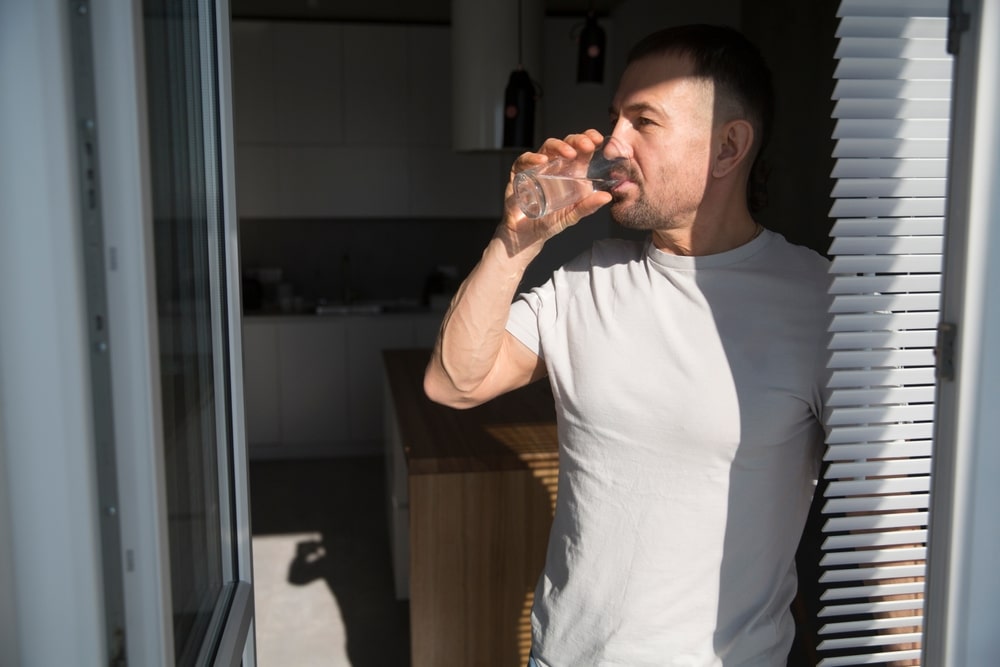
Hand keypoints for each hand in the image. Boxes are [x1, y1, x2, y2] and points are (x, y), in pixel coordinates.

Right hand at [498, 129, 613, 256]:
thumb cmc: (551, 222)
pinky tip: (542, 161)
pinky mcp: (520, 173)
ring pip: (547, 148)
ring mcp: (537, 167)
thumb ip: (588, 206)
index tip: (598, 140)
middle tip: (587, 145)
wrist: (527, 235)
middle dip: (577, 140)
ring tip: (569, 153)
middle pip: (566, 143)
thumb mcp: (573, 215)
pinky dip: (532, 158)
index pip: (581, 148)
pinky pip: (524, 160)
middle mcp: (555, 165)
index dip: (589, 138)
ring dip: (559, 146)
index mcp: (571, 171)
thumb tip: (607, 196)